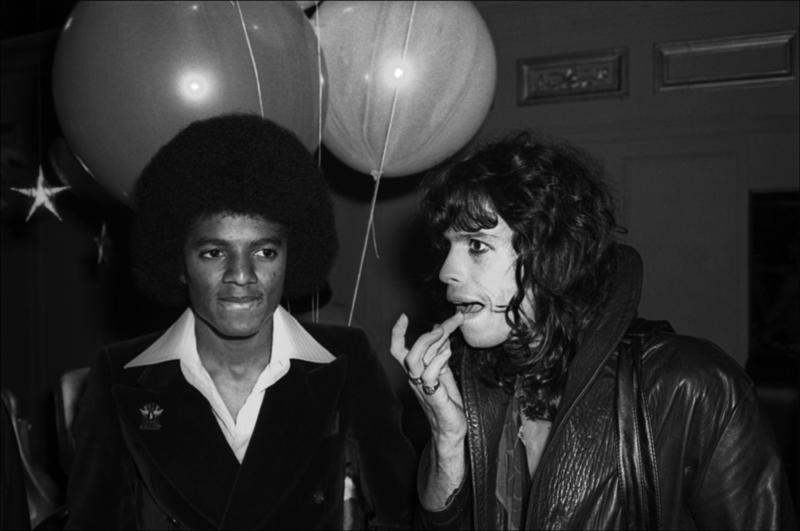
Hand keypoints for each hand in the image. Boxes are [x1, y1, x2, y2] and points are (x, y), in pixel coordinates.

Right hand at [390, 312, 466, 446]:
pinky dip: (438, 360)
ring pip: (413, 359)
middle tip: (447, 322)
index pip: (398, 349)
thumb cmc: (447, 401)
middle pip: (407, 350)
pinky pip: (429, 375)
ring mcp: (421, 387)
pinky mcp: (433, 396)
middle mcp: (414, 377)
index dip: (397, 332)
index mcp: (415, 371)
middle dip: (426, 332)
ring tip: (444, 333)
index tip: (403, 316)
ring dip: (428, 342)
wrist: (451, 428)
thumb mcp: (444, 370)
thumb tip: (440, 328)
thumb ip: (440, 350)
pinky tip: (448, 353)